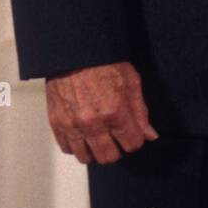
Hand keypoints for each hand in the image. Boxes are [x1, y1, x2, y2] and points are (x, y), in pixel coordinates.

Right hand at [45, 61, 159, 163]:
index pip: (131, 144)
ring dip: (95, 150)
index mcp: (114, 111)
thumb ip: (140, 111)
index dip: (135, 139)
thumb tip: (150, 135)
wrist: (75, 51)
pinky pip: (67, 149)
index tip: (132, 132)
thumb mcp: (131, 80)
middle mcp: (92, 122)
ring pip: (87, 157)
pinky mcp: (57, 123)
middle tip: (116, 136)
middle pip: (109, 156)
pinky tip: (83, 134)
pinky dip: (76, 145)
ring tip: (99, 137)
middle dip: (117, 149)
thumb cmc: (104, 61)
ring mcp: (72, 124)